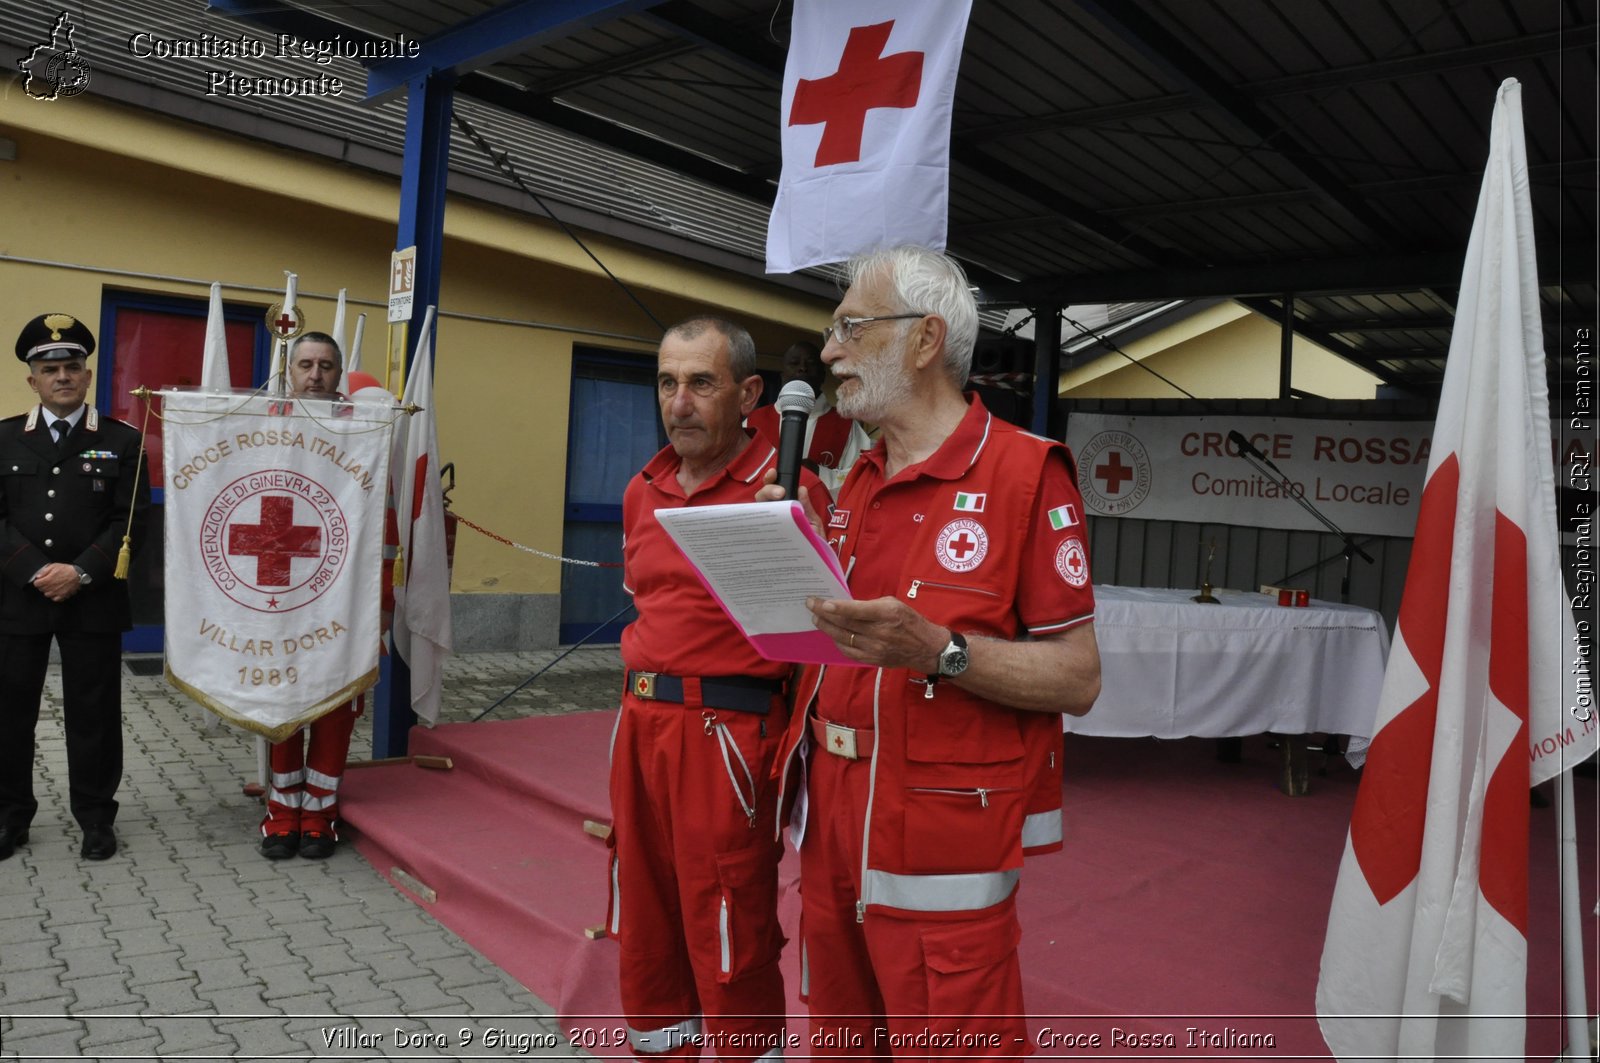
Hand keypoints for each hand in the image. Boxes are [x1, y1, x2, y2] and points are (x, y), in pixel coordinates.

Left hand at [32, 563, 81, 601]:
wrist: (78, 575)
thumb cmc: (67, 569)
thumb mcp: (54, 566)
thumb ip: (44, 571)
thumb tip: (38, 576)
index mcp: (47, 580)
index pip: (36, 584)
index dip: (38, 581)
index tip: (41, 580)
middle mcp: (51, 587)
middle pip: (41, 589)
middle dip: (43, 585)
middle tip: (48, 582)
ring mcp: (56, 592)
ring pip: (47, 594)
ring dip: (48, 591)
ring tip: (53, 586)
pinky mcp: (63, 595)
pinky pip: (55, 599)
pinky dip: (55, 596)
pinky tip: (57, 591)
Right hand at [756, 468, 824, 538]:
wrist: (815, 564)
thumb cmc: (813, 543)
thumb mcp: (813, 523)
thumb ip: (807, 507)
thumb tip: (801, 490)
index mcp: (786, 508)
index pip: (774, 491)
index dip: (770, 479)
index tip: (773, 473)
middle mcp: (774, 516)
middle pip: (762, 498)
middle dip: (768, 489)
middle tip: (780, 492)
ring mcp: (768, 527)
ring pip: (757, 511)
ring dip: (764, 502)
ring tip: (776, 501)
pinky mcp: (764, 540)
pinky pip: (756, 530)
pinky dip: (757, 523)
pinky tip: (766, 520)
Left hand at [807, 595, 946, 671]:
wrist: (926, 648)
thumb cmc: (909, 621)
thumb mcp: (894, 604)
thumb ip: (869, 605)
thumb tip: (845, 606)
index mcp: (886, 614)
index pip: (856, 611)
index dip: (836, 608)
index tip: (820, 603)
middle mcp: (879, 633)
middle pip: (845, 625)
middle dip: (824, 615)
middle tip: (811, 606)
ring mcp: (875, 649)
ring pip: (843, 638)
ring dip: (827, 628)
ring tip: (817, 619)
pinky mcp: (873, 660)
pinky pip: (848, 652)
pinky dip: (837, 642)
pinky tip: (832, 634)